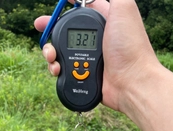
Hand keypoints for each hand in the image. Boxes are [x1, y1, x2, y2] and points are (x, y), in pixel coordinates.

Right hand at [34, 0, 159, 114]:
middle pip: (67, 30)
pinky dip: (56, 69)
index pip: (82, 8)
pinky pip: (64, 70)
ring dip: (50, 51)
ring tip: (51, 56)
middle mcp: (96, 39)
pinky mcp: (84, 74)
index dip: (67, 5)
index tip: (56, 6)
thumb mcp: (124, 8)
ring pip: (62, 51)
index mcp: (104, 21)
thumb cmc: (130, 46)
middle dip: (51, 28)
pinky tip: (57, 70)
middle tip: (40, 28)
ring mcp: (89, 58)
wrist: (131, 82)